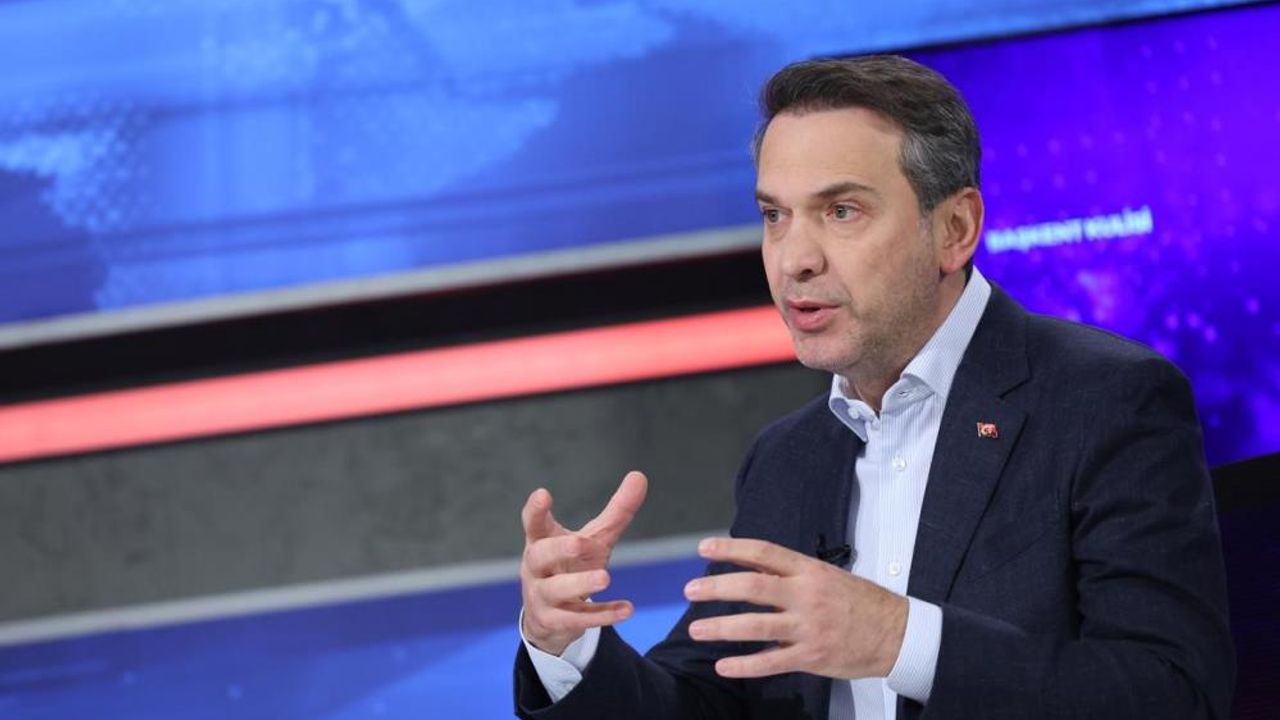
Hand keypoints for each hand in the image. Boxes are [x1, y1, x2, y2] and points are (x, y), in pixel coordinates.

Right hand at [520, 471, 648, 655]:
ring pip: (556, 590)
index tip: (543, 494)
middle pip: (540, 556)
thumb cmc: (570, 566)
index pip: (534, 523)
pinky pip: (578, 619)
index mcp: (541, 541)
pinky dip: (602, 615)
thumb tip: (640, 475)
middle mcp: (536, 568)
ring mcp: (542, 597)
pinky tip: (627, 609)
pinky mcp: (555, 621)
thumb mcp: (594, 539)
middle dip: (558, 549)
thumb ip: (616, 512)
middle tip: (579, 542)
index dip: (536, 510)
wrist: (549, 617)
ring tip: (606, 577)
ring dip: (580, 584)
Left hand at [683, 537, 907, 679]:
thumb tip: (750, 565)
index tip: (704, 548)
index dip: (731, 548)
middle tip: (690, 590)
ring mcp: (809, 627)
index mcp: (810, 571)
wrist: (898, 634)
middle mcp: (807, 595)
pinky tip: (723, 665)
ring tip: (696, 629)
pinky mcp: (812, 657)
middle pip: (753, 586)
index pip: (764, 552)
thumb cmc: (861, 602)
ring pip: (756, 626)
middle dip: (716, 588)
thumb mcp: (828, 576)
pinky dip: (744, 665)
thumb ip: (791, 573)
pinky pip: (771, 663)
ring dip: (721, 628)